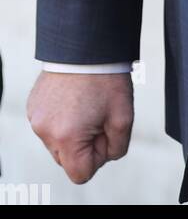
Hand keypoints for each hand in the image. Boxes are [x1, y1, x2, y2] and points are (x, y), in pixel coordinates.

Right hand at [27, 70, 133, 184]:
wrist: (86, 44)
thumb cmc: (107, 79)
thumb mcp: (124, 117)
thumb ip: (116, 148)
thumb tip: (103, 156)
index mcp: (67, 137)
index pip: (81, 174)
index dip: (98, 158)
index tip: (104, 131)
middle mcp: (45, 132)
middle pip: (67, 160)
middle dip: (85, 145)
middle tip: (98, 116)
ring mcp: (35, 118)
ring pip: (58, 143)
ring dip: (72, 133)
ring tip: (86, 104)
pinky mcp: (33, 106)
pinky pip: (49, 126)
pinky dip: (62, 119)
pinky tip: (74, 98)